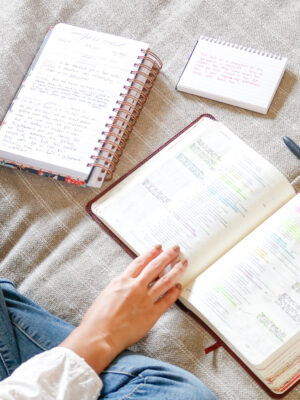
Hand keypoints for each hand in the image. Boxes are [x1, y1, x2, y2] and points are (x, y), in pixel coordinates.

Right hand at [60, 245, 186, 373]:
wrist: (100, 335)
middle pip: (156, 266)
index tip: (158, 247)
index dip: (151, 253)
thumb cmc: (98, 318)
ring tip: (183, 263)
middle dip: (167, 256)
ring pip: (165, 281)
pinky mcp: (151, 314)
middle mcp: (136, 287)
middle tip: (176, 249)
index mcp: (122, 280)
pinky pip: (167, 300)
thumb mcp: (107, 293)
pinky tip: (179, 286)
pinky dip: (174, 292)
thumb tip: (129, 280)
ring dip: (176, 270)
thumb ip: (121, 285)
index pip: (141, 261)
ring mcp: (145, 300)